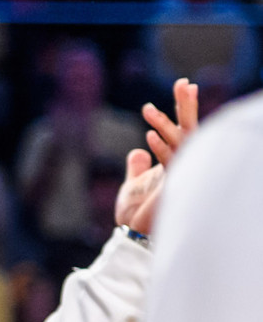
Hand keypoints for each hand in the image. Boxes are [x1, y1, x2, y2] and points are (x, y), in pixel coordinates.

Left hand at [116, 77, 200, 235]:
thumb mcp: (133, 184)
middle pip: (189, 131)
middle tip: (183, 84)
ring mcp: (179, 176)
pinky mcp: (172, 189)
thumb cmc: (136, 215)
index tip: (183, 85)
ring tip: (146, 109)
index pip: (183, 130)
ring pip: (180, 145)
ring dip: (164, 126)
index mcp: (174, 162)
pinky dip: (160, 150)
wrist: (133, 237)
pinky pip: (170, 166)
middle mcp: (181, 166)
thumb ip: (138, 167)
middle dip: (186, 108)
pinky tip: (148, 137)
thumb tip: (137, 151)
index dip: (183, 109)